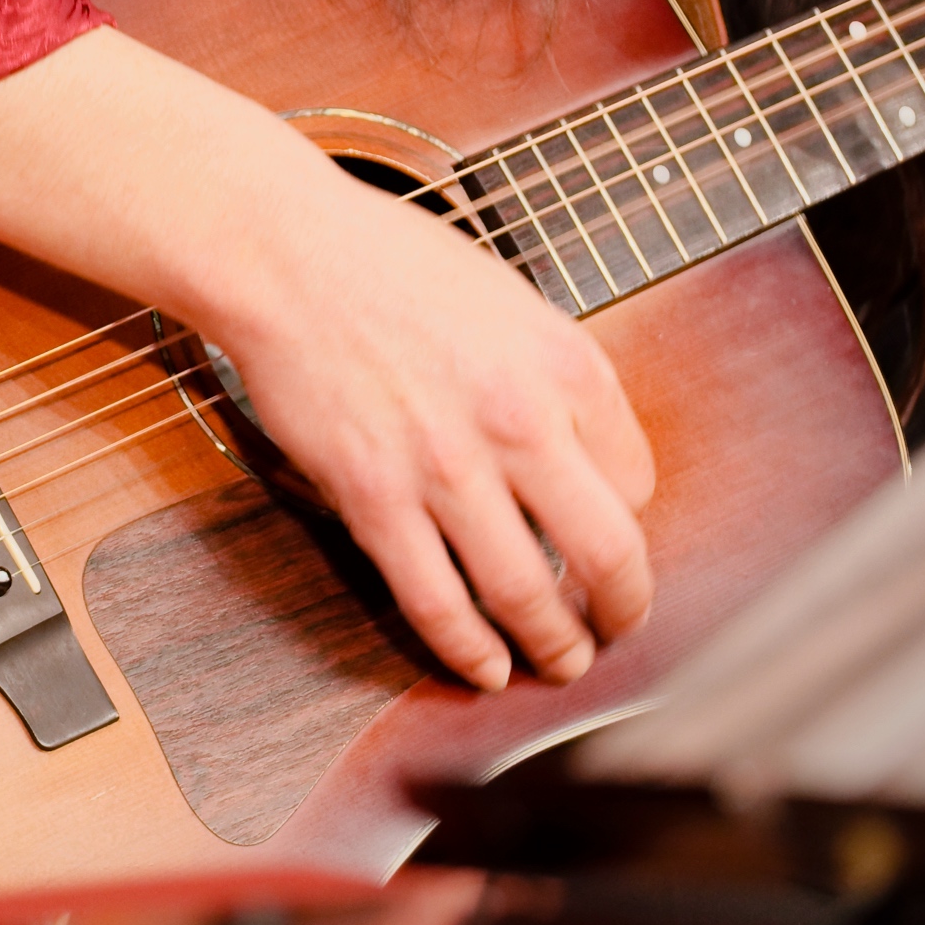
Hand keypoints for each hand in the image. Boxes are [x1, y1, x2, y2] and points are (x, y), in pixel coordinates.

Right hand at [209, 163, 656, 690]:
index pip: (637, 481)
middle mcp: (521, 421)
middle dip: (622, 610)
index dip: (628, 523)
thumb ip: (557, 379)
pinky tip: (486, 668)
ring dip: (555, 646)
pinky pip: (436, 601)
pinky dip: (469, 650)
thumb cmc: (393, 267)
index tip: (607, 538)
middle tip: (618, 629)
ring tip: (561, 662)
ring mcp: (447, 467)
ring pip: (526, 594)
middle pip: (608, 553)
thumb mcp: (513, 302)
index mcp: (567, 365)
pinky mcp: (375, 498)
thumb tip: (586, 461)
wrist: (287, 256)